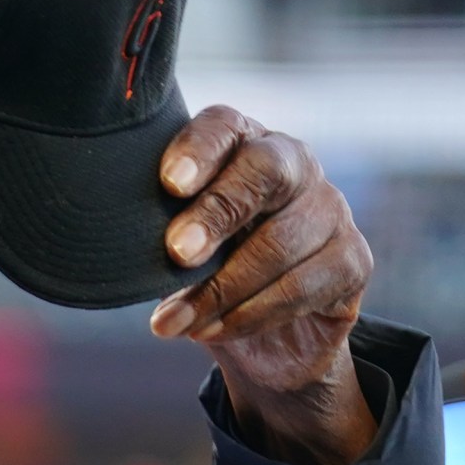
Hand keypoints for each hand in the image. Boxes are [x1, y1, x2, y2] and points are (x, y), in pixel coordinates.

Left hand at [149, 107, 376, 464]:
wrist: (264, 338)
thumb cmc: (209, 270)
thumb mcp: (175, 245)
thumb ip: (157, 227)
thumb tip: (110, 235)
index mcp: (243, 142)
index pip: (224, 126)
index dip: (199, 149)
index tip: (168, 183)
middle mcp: (295, 163)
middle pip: (265, 171)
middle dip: (217, 213)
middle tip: (175, 253)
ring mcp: (330, 209)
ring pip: (281, 243)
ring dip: (221, 290)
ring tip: (174, 322)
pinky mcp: (354, 259)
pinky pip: (303, 286)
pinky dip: (251, 315)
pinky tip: (212, 331)